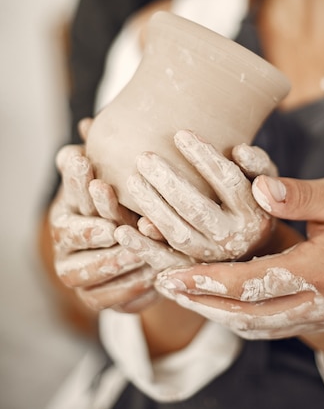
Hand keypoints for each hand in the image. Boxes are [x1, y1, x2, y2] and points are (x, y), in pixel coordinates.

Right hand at [50, 143, 158, 312]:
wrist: (131, 236)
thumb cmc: (117, 196)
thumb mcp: (106, 176)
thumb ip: (98, 158)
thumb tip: (86, 125)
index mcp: (63, 226)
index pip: (70, 221)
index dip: (86, 206)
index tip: (104, 190)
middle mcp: (67, 259)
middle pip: (77, 261)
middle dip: (104, 244)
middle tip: (127, 231)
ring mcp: (85, 286)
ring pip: (97, 286)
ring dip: (122, 269)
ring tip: (146, 255)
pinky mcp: (106, 303)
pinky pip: (118, 304)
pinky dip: (135, 291)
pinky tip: (155, 277)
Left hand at [118, 130, 275, 261]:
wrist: (252, 248)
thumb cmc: (253, 198)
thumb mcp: (264, 181)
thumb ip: (257, 164)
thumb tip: (239, 150)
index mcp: (255, 213)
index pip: (227, 181)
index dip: (204, 157)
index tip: (180, 134)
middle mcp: (235, 240)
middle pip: (198, 209)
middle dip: (169, 182)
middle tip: (144, 157)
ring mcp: (211, 260)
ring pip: (178, 235)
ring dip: (153, 208)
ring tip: (132, 181)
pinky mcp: (191, 272)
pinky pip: (164, 262)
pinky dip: (142, 248)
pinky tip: (121, 230)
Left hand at [154, 176, 323, 339]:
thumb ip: (299, 195)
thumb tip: (256, 190)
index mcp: (321, 270)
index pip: (251, 283)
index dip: (207, 281)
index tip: (171, 275)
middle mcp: (318, 301)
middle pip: (246, 314)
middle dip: (201, 303)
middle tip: (163, 287)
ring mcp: (322, 314)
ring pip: (258, 327)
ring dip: (217, 315)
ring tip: (185, 297)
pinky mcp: (323, 315)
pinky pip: (274, 328)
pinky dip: (242, 321)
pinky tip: (223, 307)